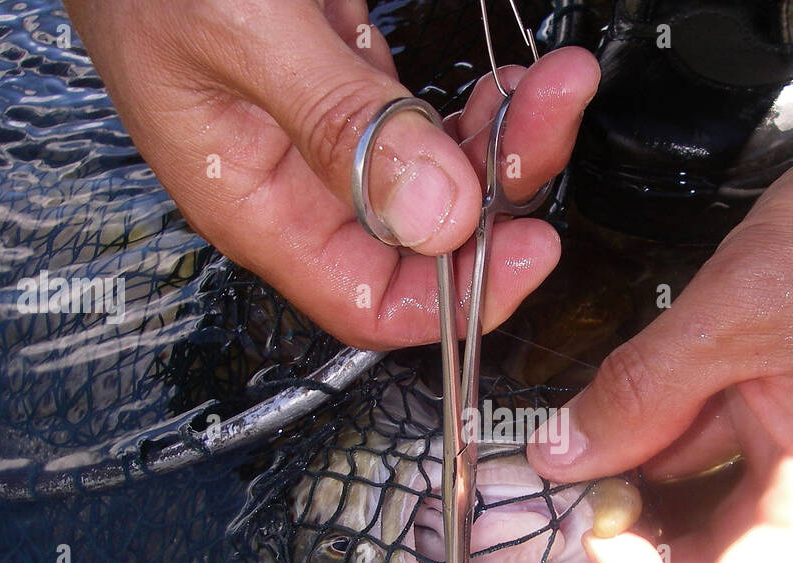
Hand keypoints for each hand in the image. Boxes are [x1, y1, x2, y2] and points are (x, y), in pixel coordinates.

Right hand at [62, 0, 597, 347]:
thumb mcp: (240, 32)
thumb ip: (335, 122)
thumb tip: (436, 218)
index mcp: (254, 204)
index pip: (368, 301)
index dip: (456, 296)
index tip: (528, 248)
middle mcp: (297, 187)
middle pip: (425, 241)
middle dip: (502, 192)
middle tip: (551, 118)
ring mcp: (329, 138)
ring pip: (443, 183)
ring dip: (505, 141)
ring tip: (553, 83)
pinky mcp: (351, 90)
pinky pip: (432, 127)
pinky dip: (480, 109)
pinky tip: (511, 81)